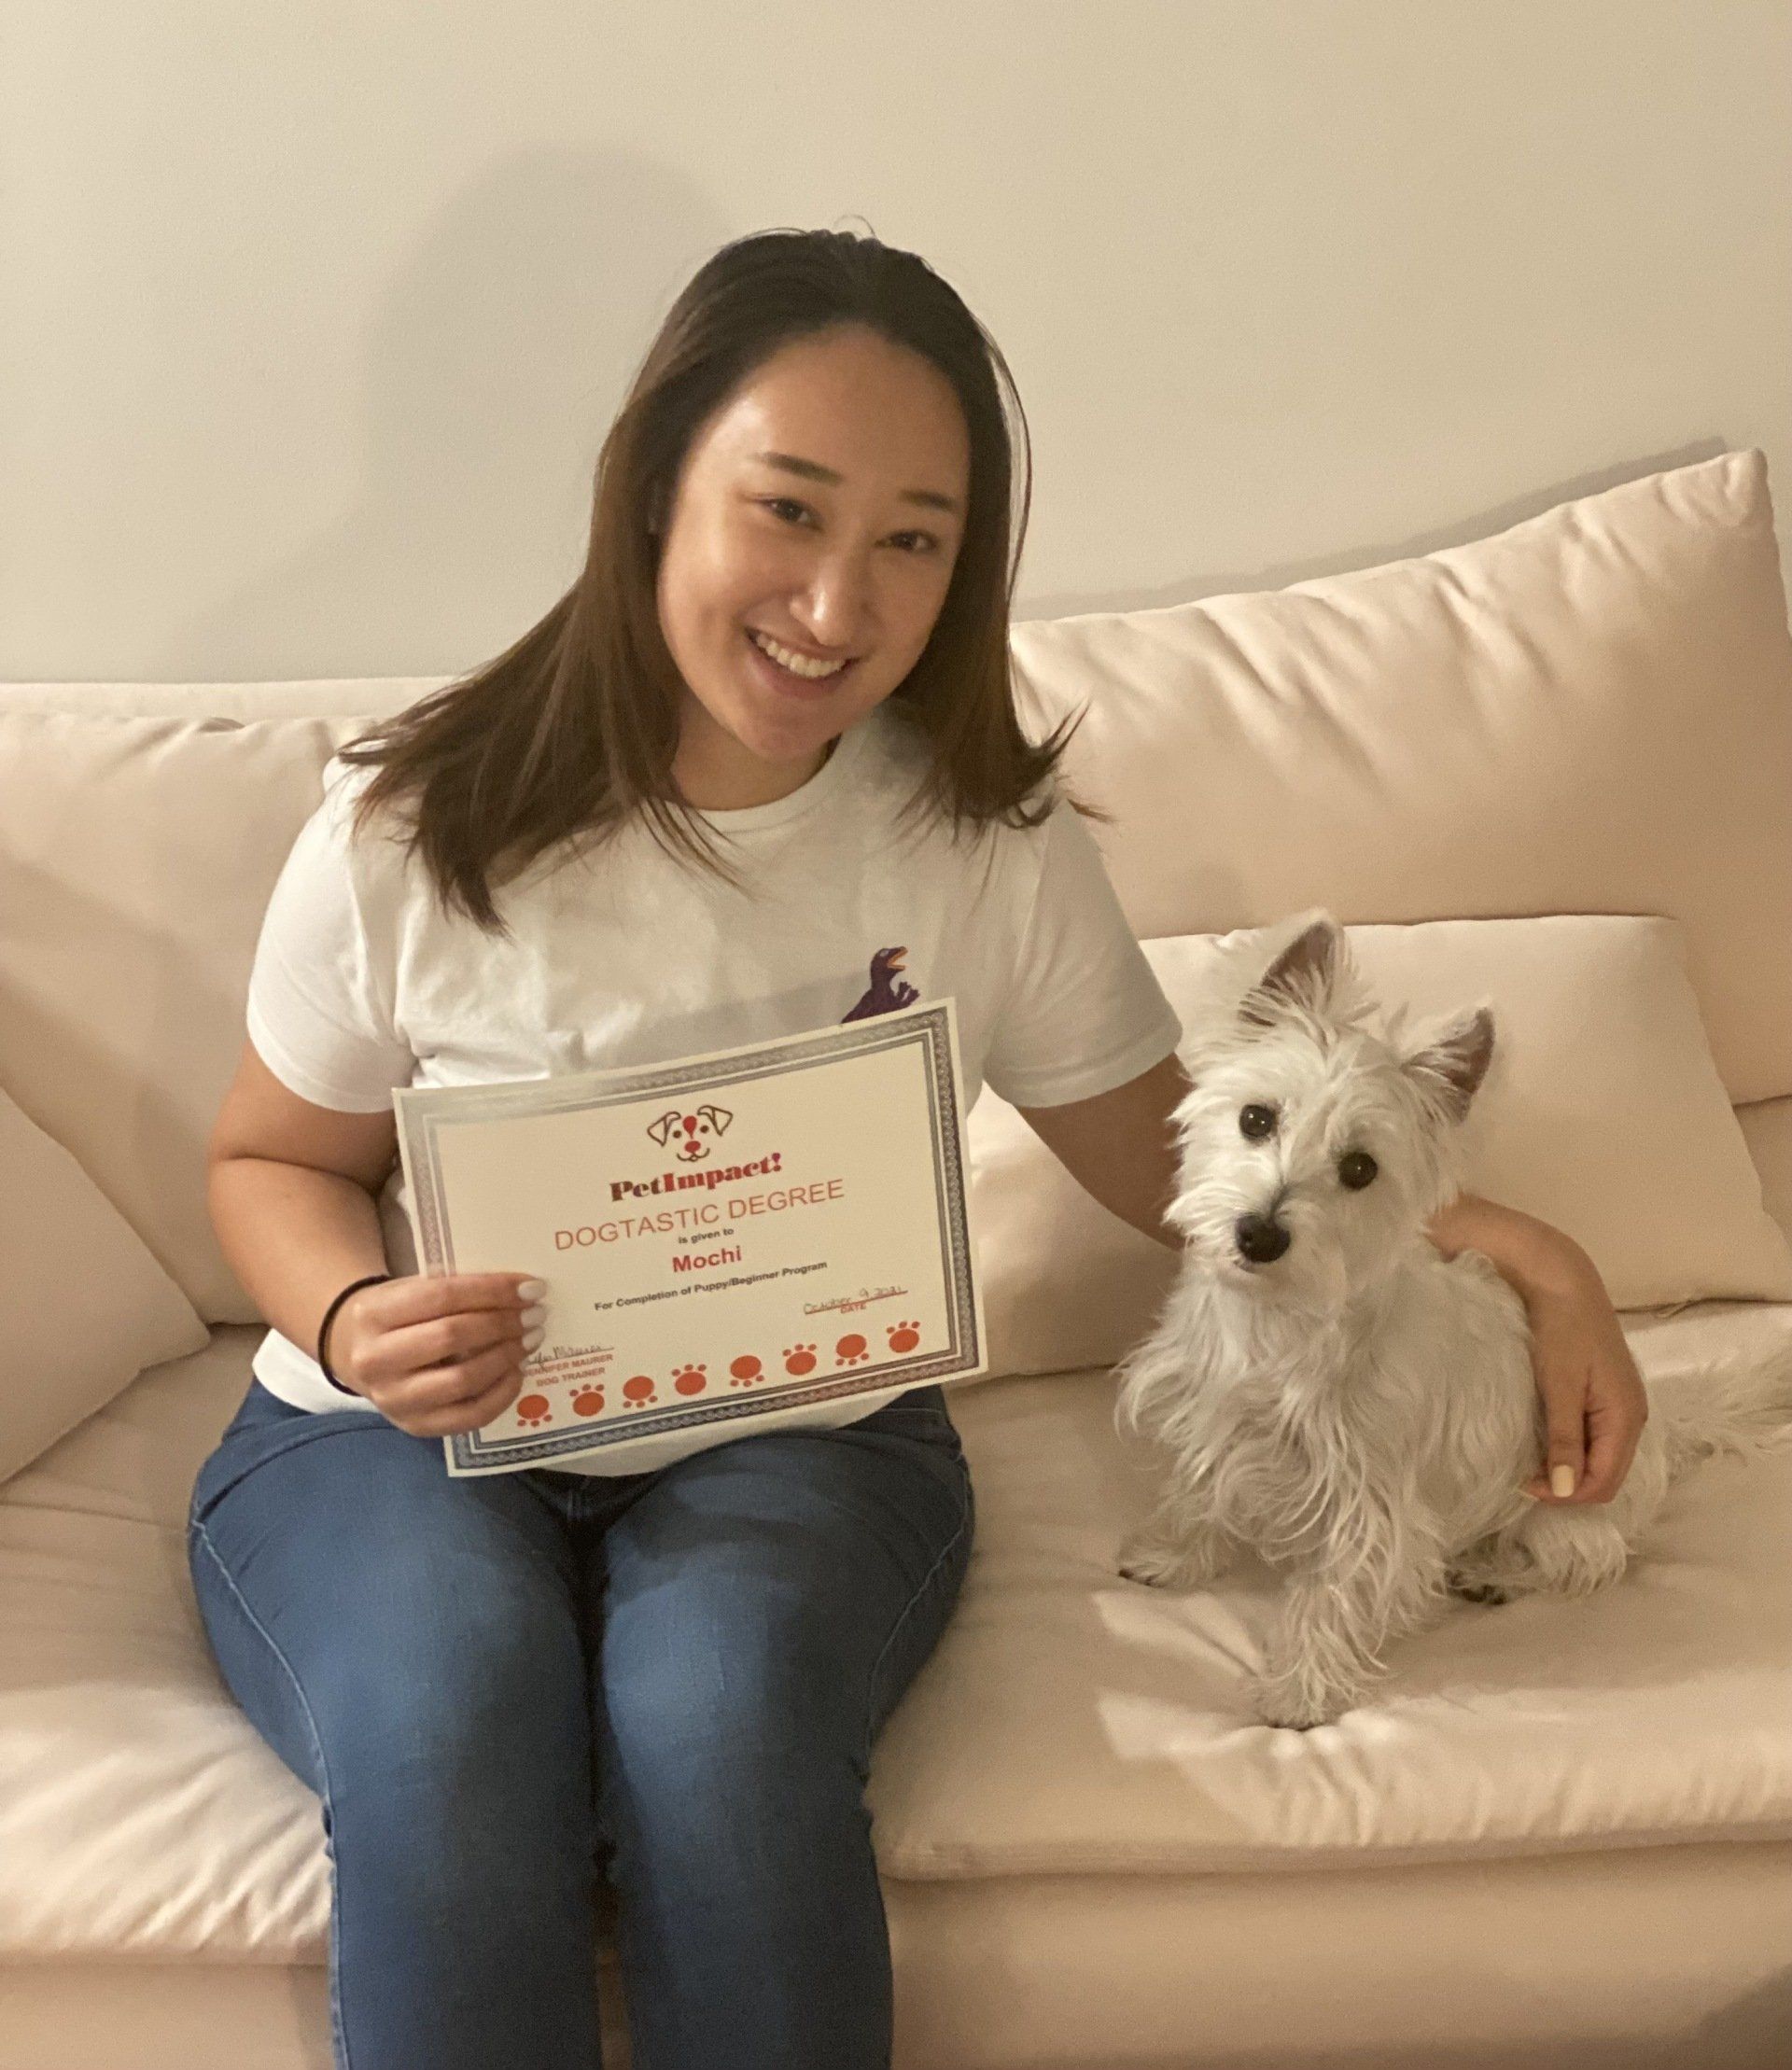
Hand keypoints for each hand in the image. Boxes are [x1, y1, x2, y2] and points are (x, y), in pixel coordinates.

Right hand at [327, 1272, 544, 1437]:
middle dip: (503, 1324)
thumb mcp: (408, 1290)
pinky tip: (518, 1371)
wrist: (355, 1355)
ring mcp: (393, 1399)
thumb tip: (522, 1292)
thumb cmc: (397, 1315)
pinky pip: (469, 1415)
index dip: (492, 1290)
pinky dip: (502, 1394)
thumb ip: (453, 1290)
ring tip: (531, 1339)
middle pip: (452, 1337)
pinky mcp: (414, 1427)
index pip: (442, 1296)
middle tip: (535, 1315)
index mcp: (373, 1313)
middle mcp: (376, 1359)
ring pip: (463, 1379)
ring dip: (506, 1357)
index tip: (531, 1287)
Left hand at [1519, 1266, 1649, 1504]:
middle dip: (1569, 1486)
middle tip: (1525, 1477)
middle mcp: (1633, 1417)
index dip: (1567, 1495)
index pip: (1604, 1482)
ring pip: (1602, 1457)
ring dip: (1570, 1468)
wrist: (1564, 1281)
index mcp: (1626, 1418)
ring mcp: (1622, 1405)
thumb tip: (1564, 1490)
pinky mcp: (1608, 1394)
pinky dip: (1573, 1448)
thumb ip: (1565, 1439)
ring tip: (1532, 1462)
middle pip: (1607, 1474)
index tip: (1525, 1485)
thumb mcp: (1559, 1387)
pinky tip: (1547, 1439)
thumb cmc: (1560, 1330)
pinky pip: (1596, 1437)